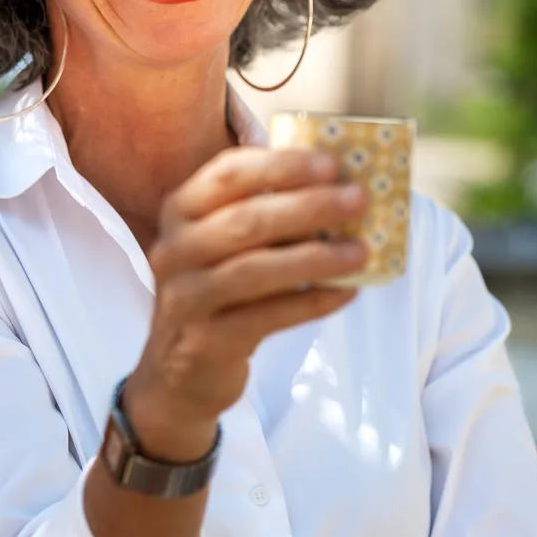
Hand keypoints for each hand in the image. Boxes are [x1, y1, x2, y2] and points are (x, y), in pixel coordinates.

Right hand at [123, 145, 366, 461]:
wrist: (179, 371)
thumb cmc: (219, 290)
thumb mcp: (224, 244)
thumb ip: (266, 213)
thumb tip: (340, 189)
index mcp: (181, 210)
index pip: (228, 173)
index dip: (281, 166)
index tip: (332, 165)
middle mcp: (175, 249)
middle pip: (246, 220)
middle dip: (309, 207)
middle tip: (358, 201)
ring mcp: (186, 297)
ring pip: (255, 270)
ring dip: (315, 257)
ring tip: (361, 252)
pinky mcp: (206, 340)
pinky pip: (266, 317)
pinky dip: (310, 303)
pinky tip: (345, 293)